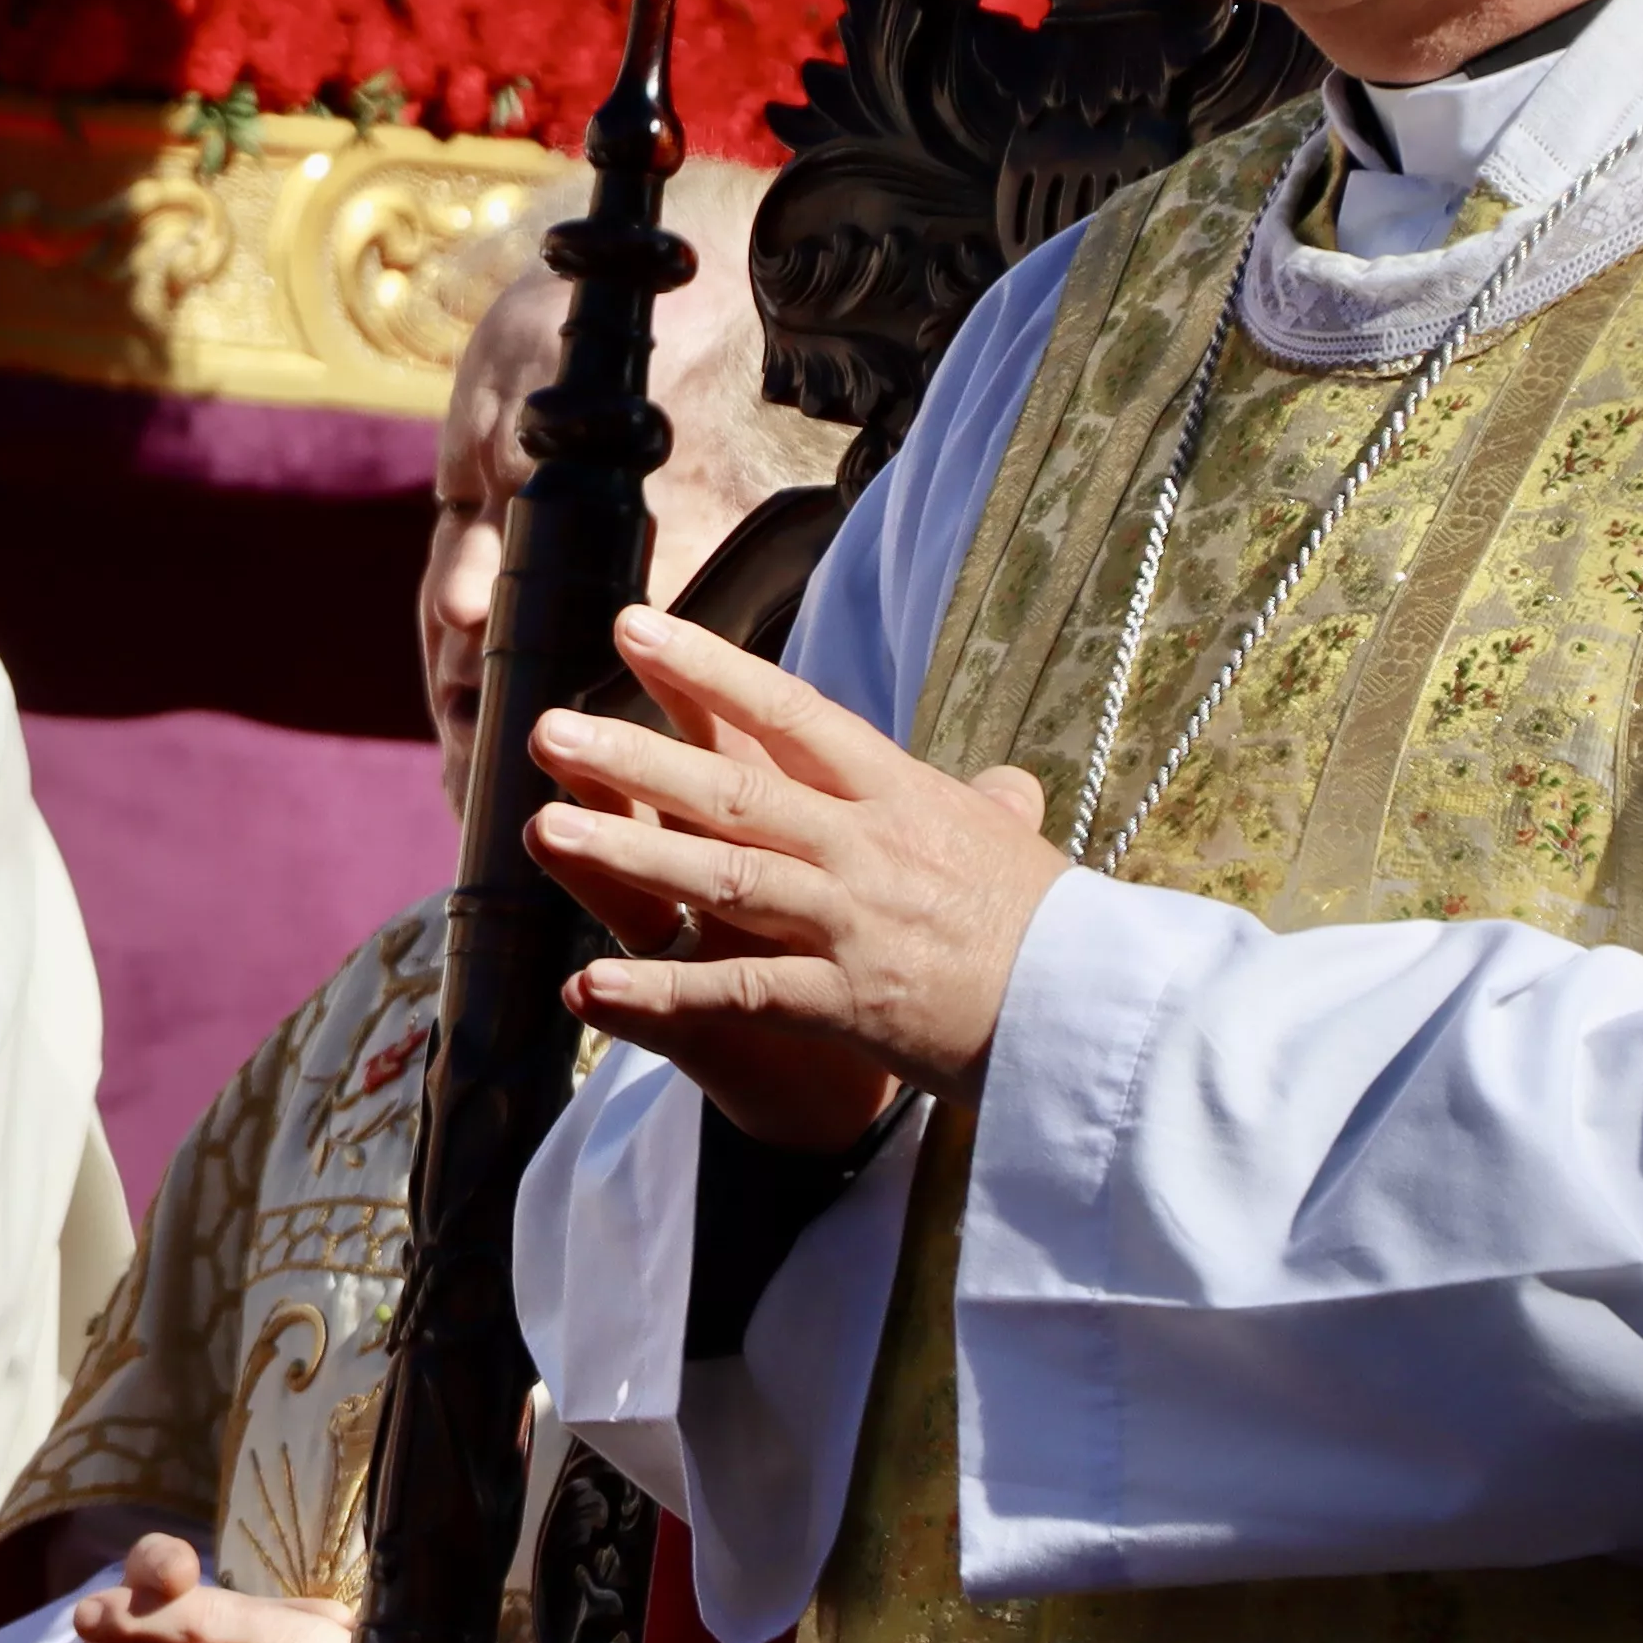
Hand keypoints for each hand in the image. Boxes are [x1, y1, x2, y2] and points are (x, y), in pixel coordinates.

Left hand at [517, 606, 1063, 1154]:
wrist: (1102, 1016)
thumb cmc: (1056, 928)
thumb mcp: (1018, 846)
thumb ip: (988, 808)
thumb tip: (1005, 785)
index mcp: (901, 794)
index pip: (792, 714)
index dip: (709, 668)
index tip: (633, 625)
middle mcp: (868, 847)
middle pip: (735, 790)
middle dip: (634, 756)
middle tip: (543, 727)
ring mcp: (853, 923)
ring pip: (724, 877)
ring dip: (628, 851)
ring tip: (541, 826)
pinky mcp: (847, 1002)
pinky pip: (738, 992)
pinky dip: (660, 990)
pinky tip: (586, 987)